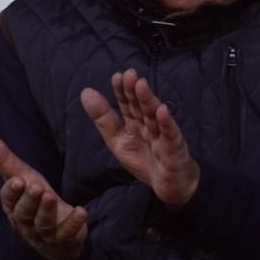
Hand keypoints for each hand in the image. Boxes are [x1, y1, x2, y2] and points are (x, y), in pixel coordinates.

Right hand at [0, 135, 87, 259]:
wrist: (58, 234)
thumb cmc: (37, 202)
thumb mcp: (24, 179)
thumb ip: (6, 161)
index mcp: (13, 207)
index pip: (9, 200)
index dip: (12, 191)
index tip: (18, 180)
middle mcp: (25, 223)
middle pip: (24, 213)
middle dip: (29, 200)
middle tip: (36, 186)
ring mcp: (44, 234)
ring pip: (43, 224)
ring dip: (47, 210)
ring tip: (51, 196)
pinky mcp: (64, 239)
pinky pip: (67, 233)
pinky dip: (73, 224)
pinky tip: (81, 211)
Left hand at [81, 70, 201, 206]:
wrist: (170, 185)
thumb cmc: (145, 160)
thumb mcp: (117, 141)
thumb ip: (103, 118)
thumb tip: (85, 91)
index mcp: (135, 123)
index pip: (127, 104)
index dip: (122, 91)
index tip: (117, 77)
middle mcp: (149, 125)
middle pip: (140, 107)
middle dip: (134, 91)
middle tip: (129, 74)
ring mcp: (163, 135)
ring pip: (154, 116)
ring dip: (148, 101)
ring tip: (141, 86)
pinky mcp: (174, 148)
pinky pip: (170, 134)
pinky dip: (167, 123)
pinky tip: (162, 111)